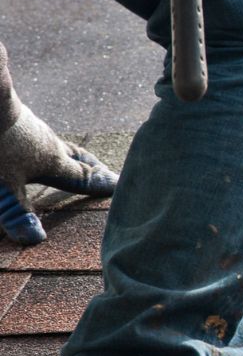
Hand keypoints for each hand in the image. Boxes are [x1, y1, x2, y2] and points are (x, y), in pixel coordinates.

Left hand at [0, 97, 117, 245]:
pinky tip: (34, 140)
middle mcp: (50, 144)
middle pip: (78, 156)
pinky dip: (45, 142)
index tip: (119, 186)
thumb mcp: (4, 185)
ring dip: (70, 153)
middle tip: (106, 172)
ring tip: (72, 158)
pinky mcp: (16, 117)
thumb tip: (35, 239)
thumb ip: (17, 212)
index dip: (100, 184)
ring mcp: (33, 128)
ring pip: (59, 143)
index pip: (83, 177)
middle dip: (92, 166)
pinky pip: (38, 133)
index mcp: (53, 162)